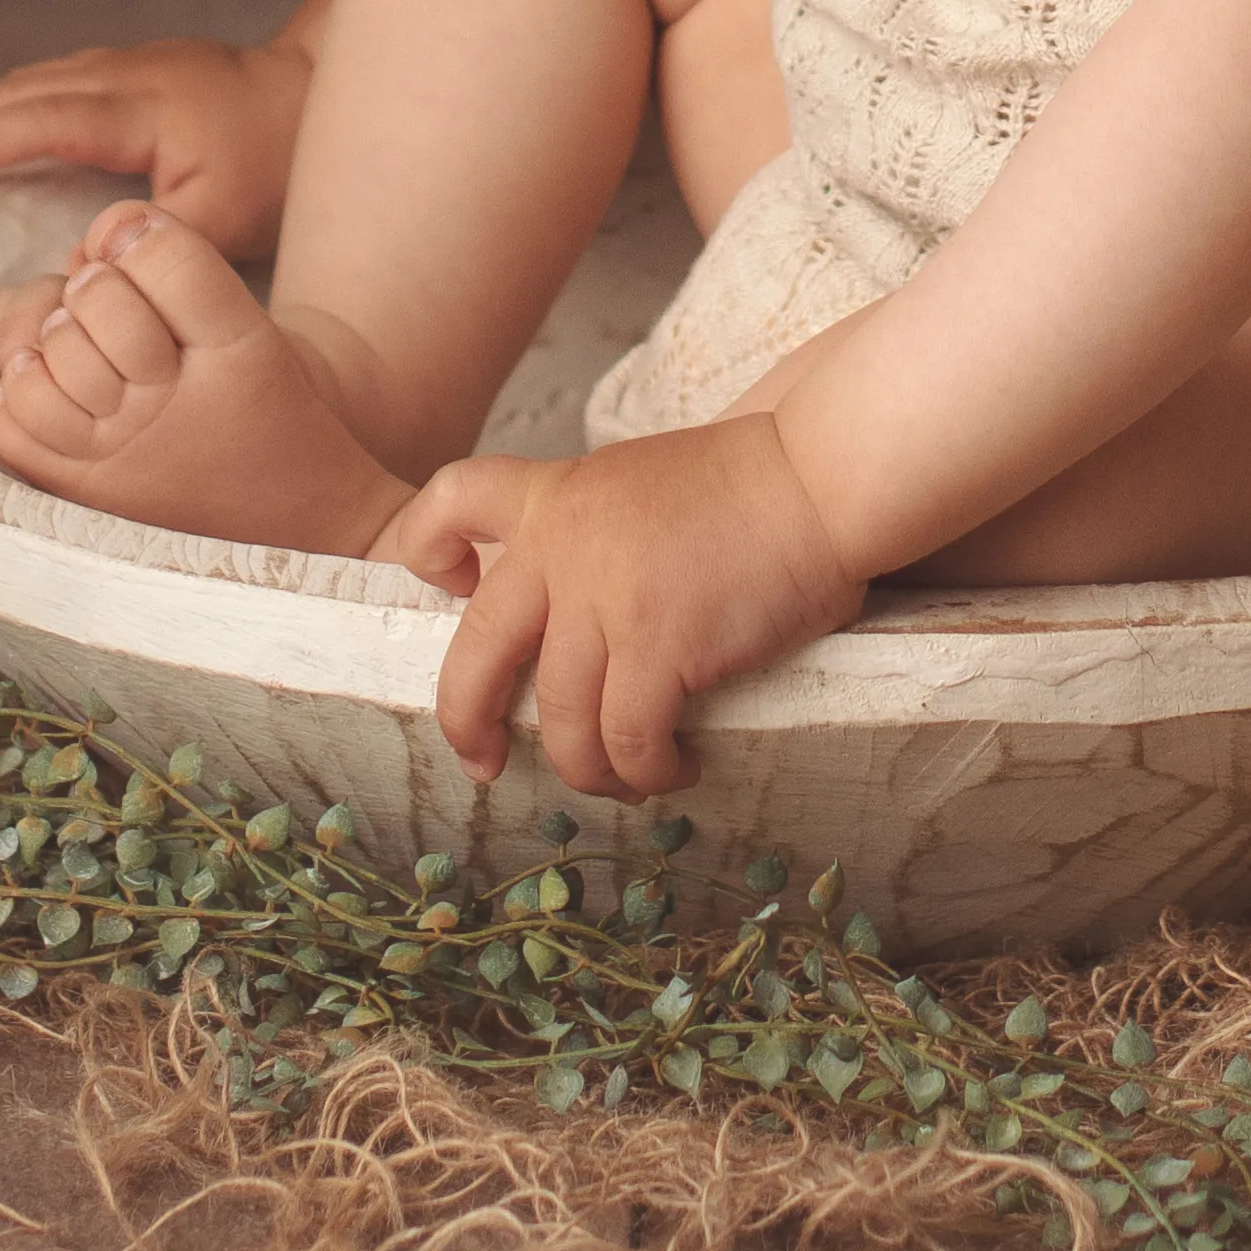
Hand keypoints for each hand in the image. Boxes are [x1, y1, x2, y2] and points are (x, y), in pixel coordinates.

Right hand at [0, 34, 308, 246]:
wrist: (320, 90)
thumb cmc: (276, 162)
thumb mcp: (220, 220)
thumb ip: (143, 250)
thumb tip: (68, 283)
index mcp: (137, 104)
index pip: (35, 116)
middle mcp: (120, 71)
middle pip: (10, 90)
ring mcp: (122, 62)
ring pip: (22, 82)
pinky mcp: (127, 68)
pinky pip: (45, 84)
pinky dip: (2, 112)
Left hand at [379, 421, 868, 798]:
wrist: (822, 472)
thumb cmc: (758, 482)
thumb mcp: (643, 484)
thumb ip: (597, 532)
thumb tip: (584, 613)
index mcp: (557, 495)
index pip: (450, 500)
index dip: (428, 551)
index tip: (450, 588)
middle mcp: (561, 545)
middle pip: (476, 654)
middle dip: (469, 724)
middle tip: (485, 762)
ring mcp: (605, 597)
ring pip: (562, 722)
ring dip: (592, 770)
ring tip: (631, 779)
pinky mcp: (659, 643)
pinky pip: (629, 739)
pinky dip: (649, 771)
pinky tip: (679, 768)